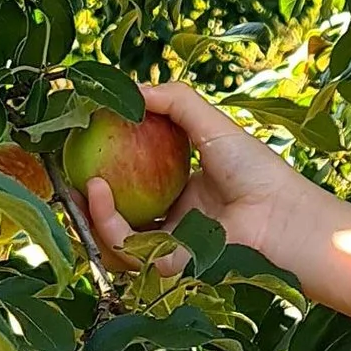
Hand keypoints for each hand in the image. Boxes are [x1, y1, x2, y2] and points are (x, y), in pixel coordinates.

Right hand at [83, 82, 327, 274]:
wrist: (282, 214)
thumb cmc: (256, 170)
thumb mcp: (212, 125)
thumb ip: (175, 102)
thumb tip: (131, 87)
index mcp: (185, 189)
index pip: (138, 180)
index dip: (111, 165)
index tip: (88, 144)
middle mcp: (175, 219)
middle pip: (121, 212)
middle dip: (89, 199)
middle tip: (68, 171)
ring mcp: (170, 243)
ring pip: (116, 235)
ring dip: (92, 211)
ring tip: (82, 183)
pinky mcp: (167, 263)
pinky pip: (127, 249)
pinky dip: (107, 223)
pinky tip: (99, 193)